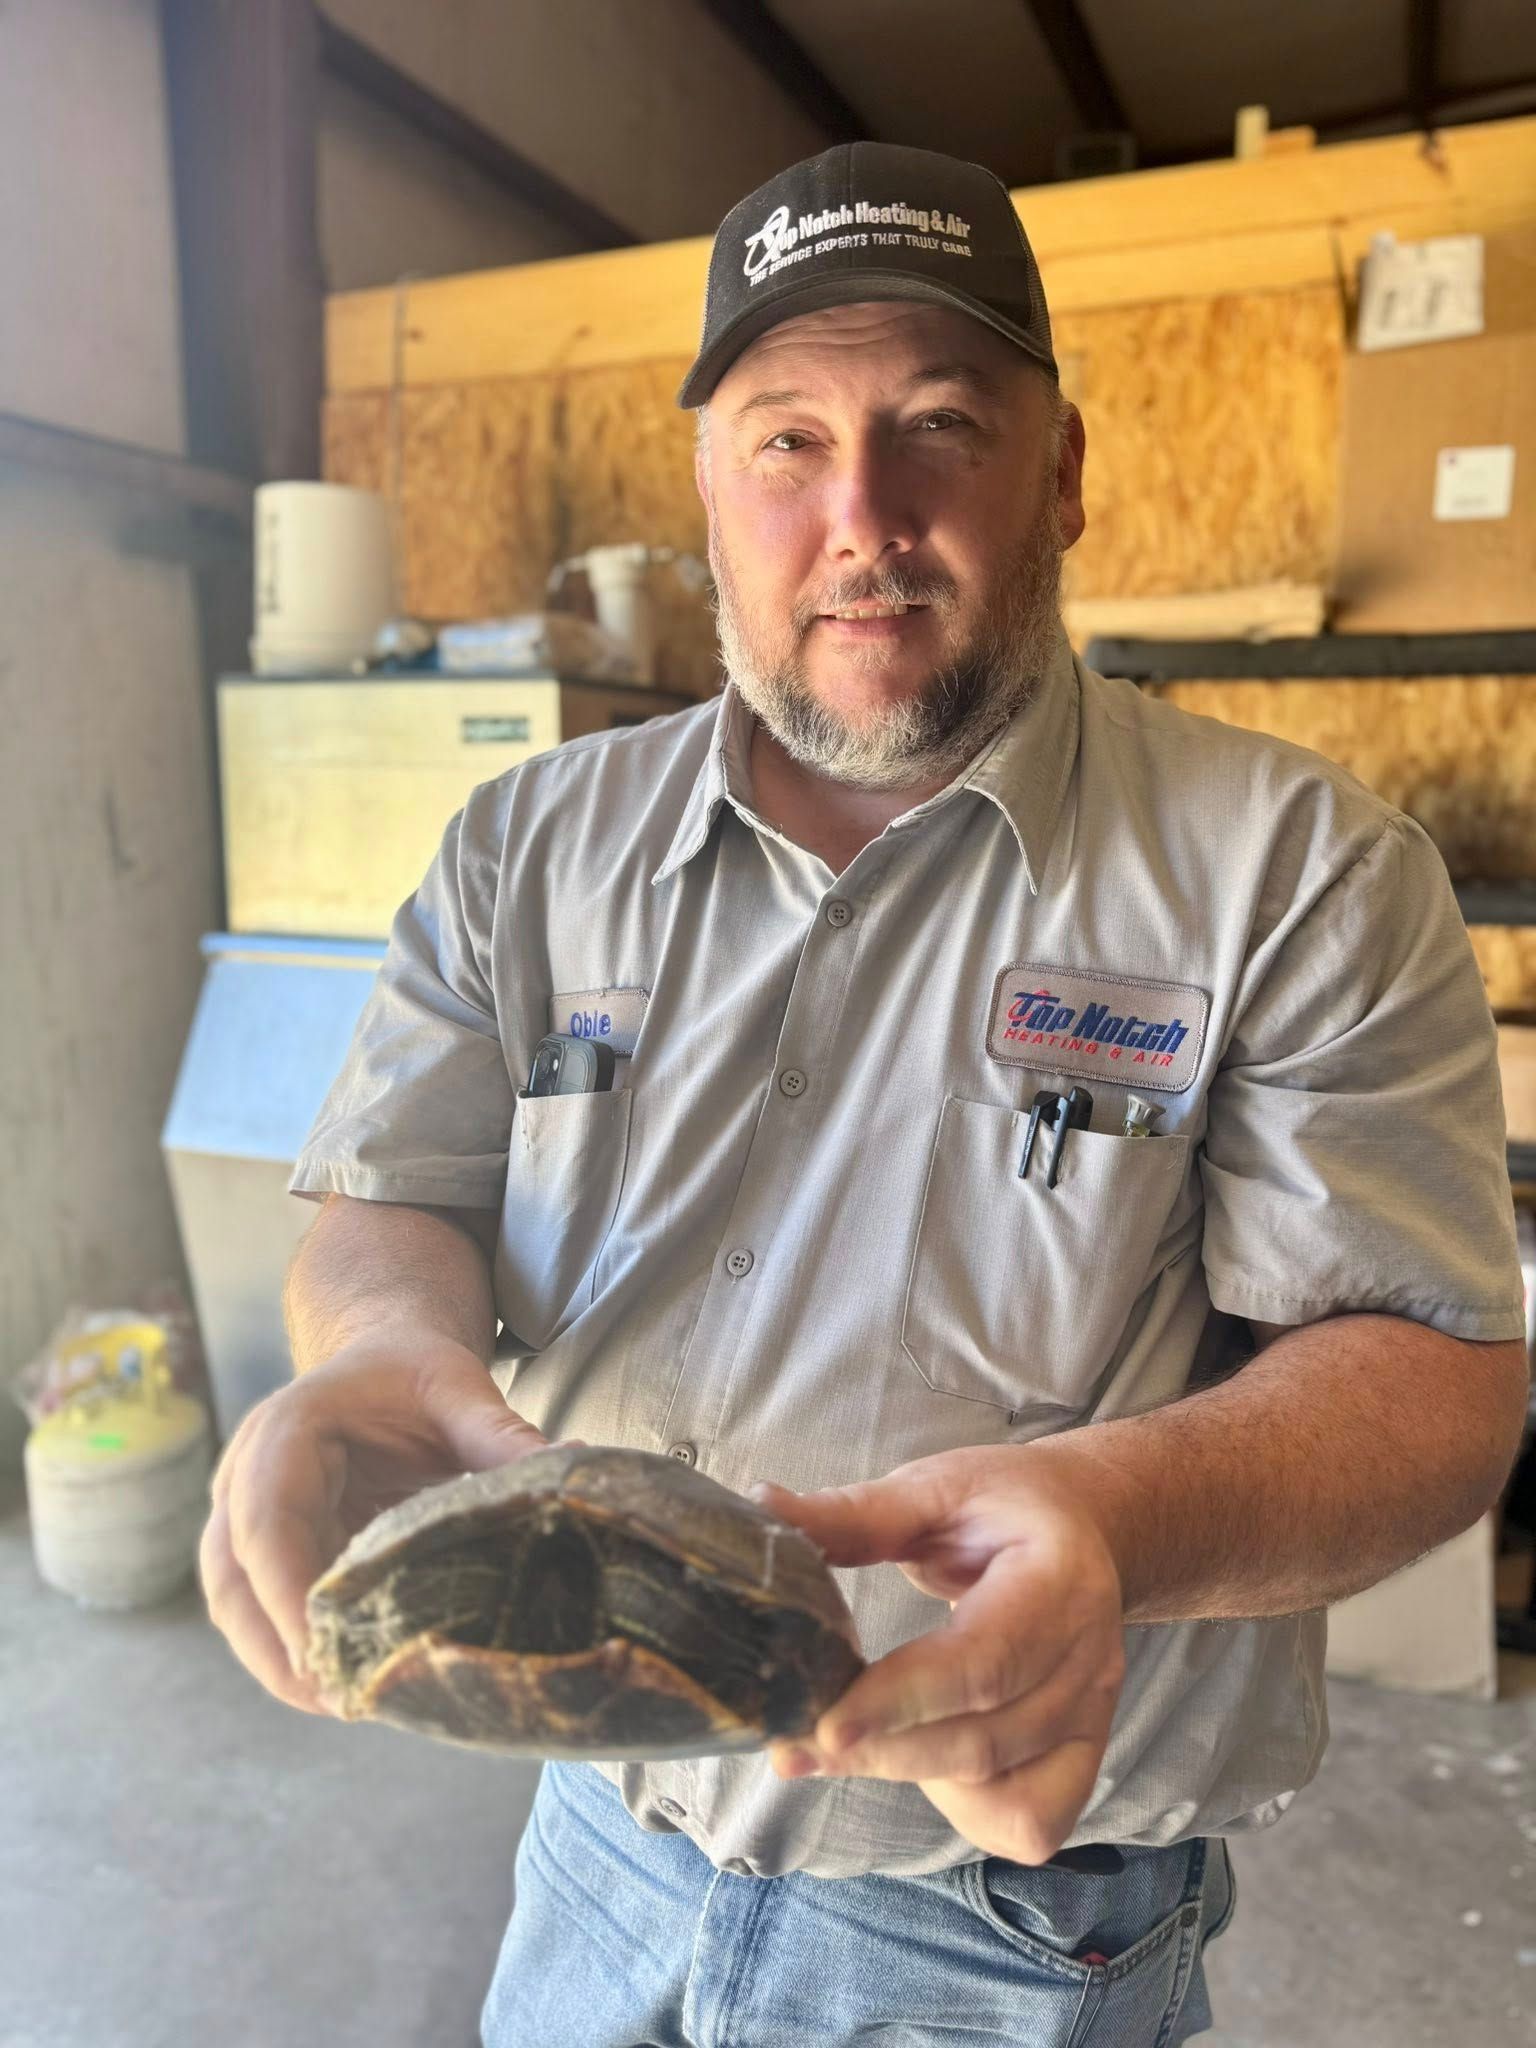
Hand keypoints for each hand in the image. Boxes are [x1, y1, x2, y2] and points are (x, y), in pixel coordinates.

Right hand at [198, 1331, 554, 1719]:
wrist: (381, 1359)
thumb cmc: (411, 1375)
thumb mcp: (458, 1391)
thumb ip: (502, 1433)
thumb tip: (570, 1468)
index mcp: (287, 1430)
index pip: (268, 1519)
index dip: (287, 1590)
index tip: (323, 1647)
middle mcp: (248, 1475)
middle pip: (232, 1575)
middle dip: (273, 1645)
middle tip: (335, 1699)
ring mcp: (247, 1515)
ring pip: (235, 1602)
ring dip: (276, 1658)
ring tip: (342, 1703)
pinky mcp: (270, 1548)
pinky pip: (262, 1607)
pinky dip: (295, 1646)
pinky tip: (347, 1679)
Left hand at [751, 1446, 1126, 1863]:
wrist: (1084, 1525)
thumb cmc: (1002, 1506)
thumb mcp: (934, 1489)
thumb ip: (856, 1514)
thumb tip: (766, 1511)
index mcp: (1058, 1581)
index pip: (982, 1661)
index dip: (900, 1701)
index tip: (824, 1726)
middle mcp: (1089, 1659)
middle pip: (981, 1741)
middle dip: (879, 1751)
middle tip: (793, 1743)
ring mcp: (1094, 1715)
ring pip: (1001, 1793)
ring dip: (911, 1778)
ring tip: (855, 1737)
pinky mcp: (1086, 1755)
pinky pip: (1030, 1822)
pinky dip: (968, 1812)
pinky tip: (926, 1760)